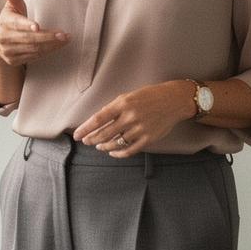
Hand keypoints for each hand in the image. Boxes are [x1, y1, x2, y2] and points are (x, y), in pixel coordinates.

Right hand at [0, 0, 68, 66]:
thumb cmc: (8, 21)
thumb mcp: (10, 9)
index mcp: (4, 22)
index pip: (16, 24)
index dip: (27, 25)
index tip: (38, 27)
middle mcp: (4, 38)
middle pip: (29, 39)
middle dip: (48, 37)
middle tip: (64, 35)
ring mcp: (8, 51)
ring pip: (33, 49)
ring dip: (51, 45)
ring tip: (65, 39)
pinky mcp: (13, 61)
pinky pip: (34, 57)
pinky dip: (47, 51)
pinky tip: (57, 46)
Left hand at [72, 80, 191, 156]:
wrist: (174, 100)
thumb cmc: (150, 96)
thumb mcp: (130, 96)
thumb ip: (115, 108)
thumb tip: (98, 121)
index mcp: (123, 103)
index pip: (98, 119)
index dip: (85, 129)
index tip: (77, 135)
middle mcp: (130, 116)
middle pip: (104, 133)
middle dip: (92, 139)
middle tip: (86, 141)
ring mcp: (139, 129)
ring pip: (115, 143)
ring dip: (104, 146)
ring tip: (99, 146)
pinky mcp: (148, 139)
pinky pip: (129, 150)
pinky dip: (118, 153)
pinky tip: (112, 152)